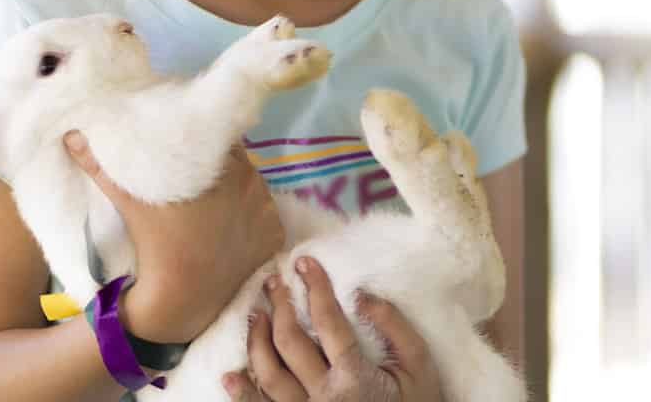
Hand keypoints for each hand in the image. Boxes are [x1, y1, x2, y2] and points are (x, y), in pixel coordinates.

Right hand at [64, 133, 283, 343]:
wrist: (178, 304)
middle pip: (238, 162)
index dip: (204, 139)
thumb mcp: (130, 202)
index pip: (220, 138)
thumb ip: (102, 165)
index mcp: (226, 166)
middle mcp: (255, 184)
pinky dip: (251, 219)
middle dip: (218, 164)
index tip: (188, 144)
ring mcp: (267, 213)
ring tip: (210, 199)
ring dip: (236, 189)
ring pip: (252, 188)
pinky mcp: (273, 239)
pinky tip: (230, 225)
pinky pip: (265, 218)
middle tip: (193, 171)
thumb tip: (72, 135)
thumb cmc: (156, 247)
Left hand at [223, 257, 443, 401]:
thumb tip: (361, 295)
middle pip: (289, 342)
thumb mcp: (420, 367)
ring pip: (269, 375)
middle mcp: (325, 397)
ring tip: (255, 314)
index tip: (305, 262)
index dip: (315, 286)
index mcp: (356, 377)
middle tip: (273, 281)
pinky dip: (244, 394)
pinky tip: (230, 375)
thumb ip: (395, 327)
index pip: (327, 320)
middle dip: (279, 305)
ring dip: (256, 340)